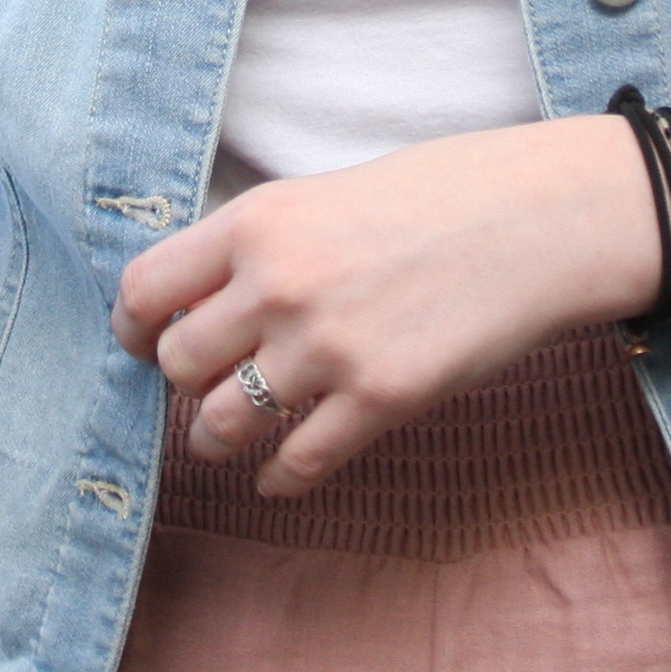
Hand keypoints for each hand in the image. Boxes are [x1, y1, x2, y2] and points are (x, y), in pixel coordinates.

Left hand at [111, 117, 654, 493]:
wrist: (535, 220)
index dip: (135, 324)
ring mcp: (328, 347)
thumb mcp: (324, 194)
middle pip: (176, 362)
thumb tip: (197, 302)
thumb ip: (259, 246)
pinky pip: (297, 463)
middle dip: (182, 381)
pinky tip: (280, 473)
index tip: (143, 338)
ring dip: (216, 437)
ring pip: (221, 423)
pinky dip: (278, 477)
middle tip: (201, 383)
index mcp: (258, 221)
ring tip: (225, 435)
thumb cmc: (434, 196)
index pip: (145, 287)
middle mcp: (279, 285)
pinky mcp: (380, 398)